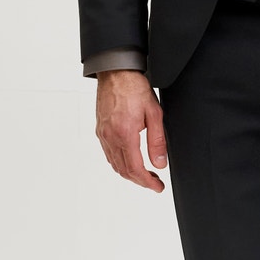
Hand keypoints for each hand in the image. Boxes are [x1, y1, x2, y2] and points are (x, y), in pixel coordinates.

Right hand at [95, 69, 167, 192]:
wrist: (116, 72)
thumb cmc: (134, 88)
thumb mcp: (154, 113)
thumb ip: (157, 141)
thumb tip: (160, 163)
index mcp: (125, 134)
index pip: (135, 169)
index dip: (147, 182)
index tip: (158, 187)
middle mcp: (110, 137)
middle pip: (124, 170)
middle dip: (140, 181)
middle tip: (154, 182)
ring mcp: (103, 134)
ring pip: (115, 164)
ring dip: (130, 173)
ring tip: (145, 173)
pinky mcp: (100, 130)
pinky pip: (108, 154)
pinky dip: (119, 163)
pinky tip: (130, 161)